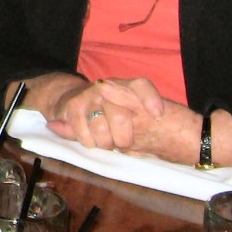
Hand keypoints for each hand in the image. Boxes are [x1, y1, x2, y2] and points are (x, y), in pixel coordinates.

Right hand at [42, 75, 167, 152]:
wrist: (74, 100)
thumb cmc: (110, 114)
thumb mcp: (131, 116)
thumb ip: (145, 121)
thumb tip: (158, 116)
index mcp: (127, 87)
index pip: (141, 86)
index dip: (150, 99)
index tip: (157, 116)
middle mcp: (108, 86)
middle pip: (119, 116)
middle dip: (122, 138)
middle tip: (122, 145)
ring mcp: (89, 94)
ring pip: (100, 127)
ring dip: (104, 142)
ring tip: (105, 142)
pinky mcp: (73, 105)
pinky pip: (84, 133)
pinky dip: (89, 142)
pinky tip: (91, 139)